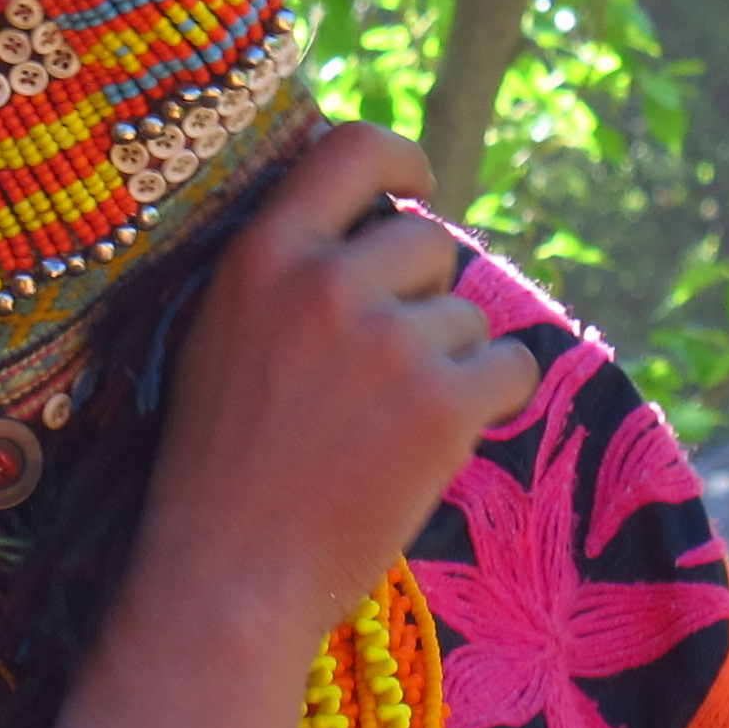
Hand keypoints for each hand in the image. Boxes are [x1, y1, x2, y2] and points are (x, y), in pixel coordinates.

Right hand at [132, 121, 539, 652]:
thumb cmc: (219, 470)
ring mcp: (389, 340)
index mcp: (263, 255)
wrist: (229, 578)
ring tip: (386, 429)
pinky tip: (441, 441)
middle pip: (428, 243)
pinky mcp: (443, 402)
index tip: (420, 182)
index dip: (400, 158)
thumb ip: (286, 277)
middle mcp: (328, 281)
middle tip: (382, 374)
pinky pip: (510, 366)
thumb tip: (374, 236)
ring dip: (449, 364)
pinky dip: (492, 400)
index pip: (352, 149)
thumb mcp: (223, 336)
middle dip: (422, 300)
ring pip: (468, 317)